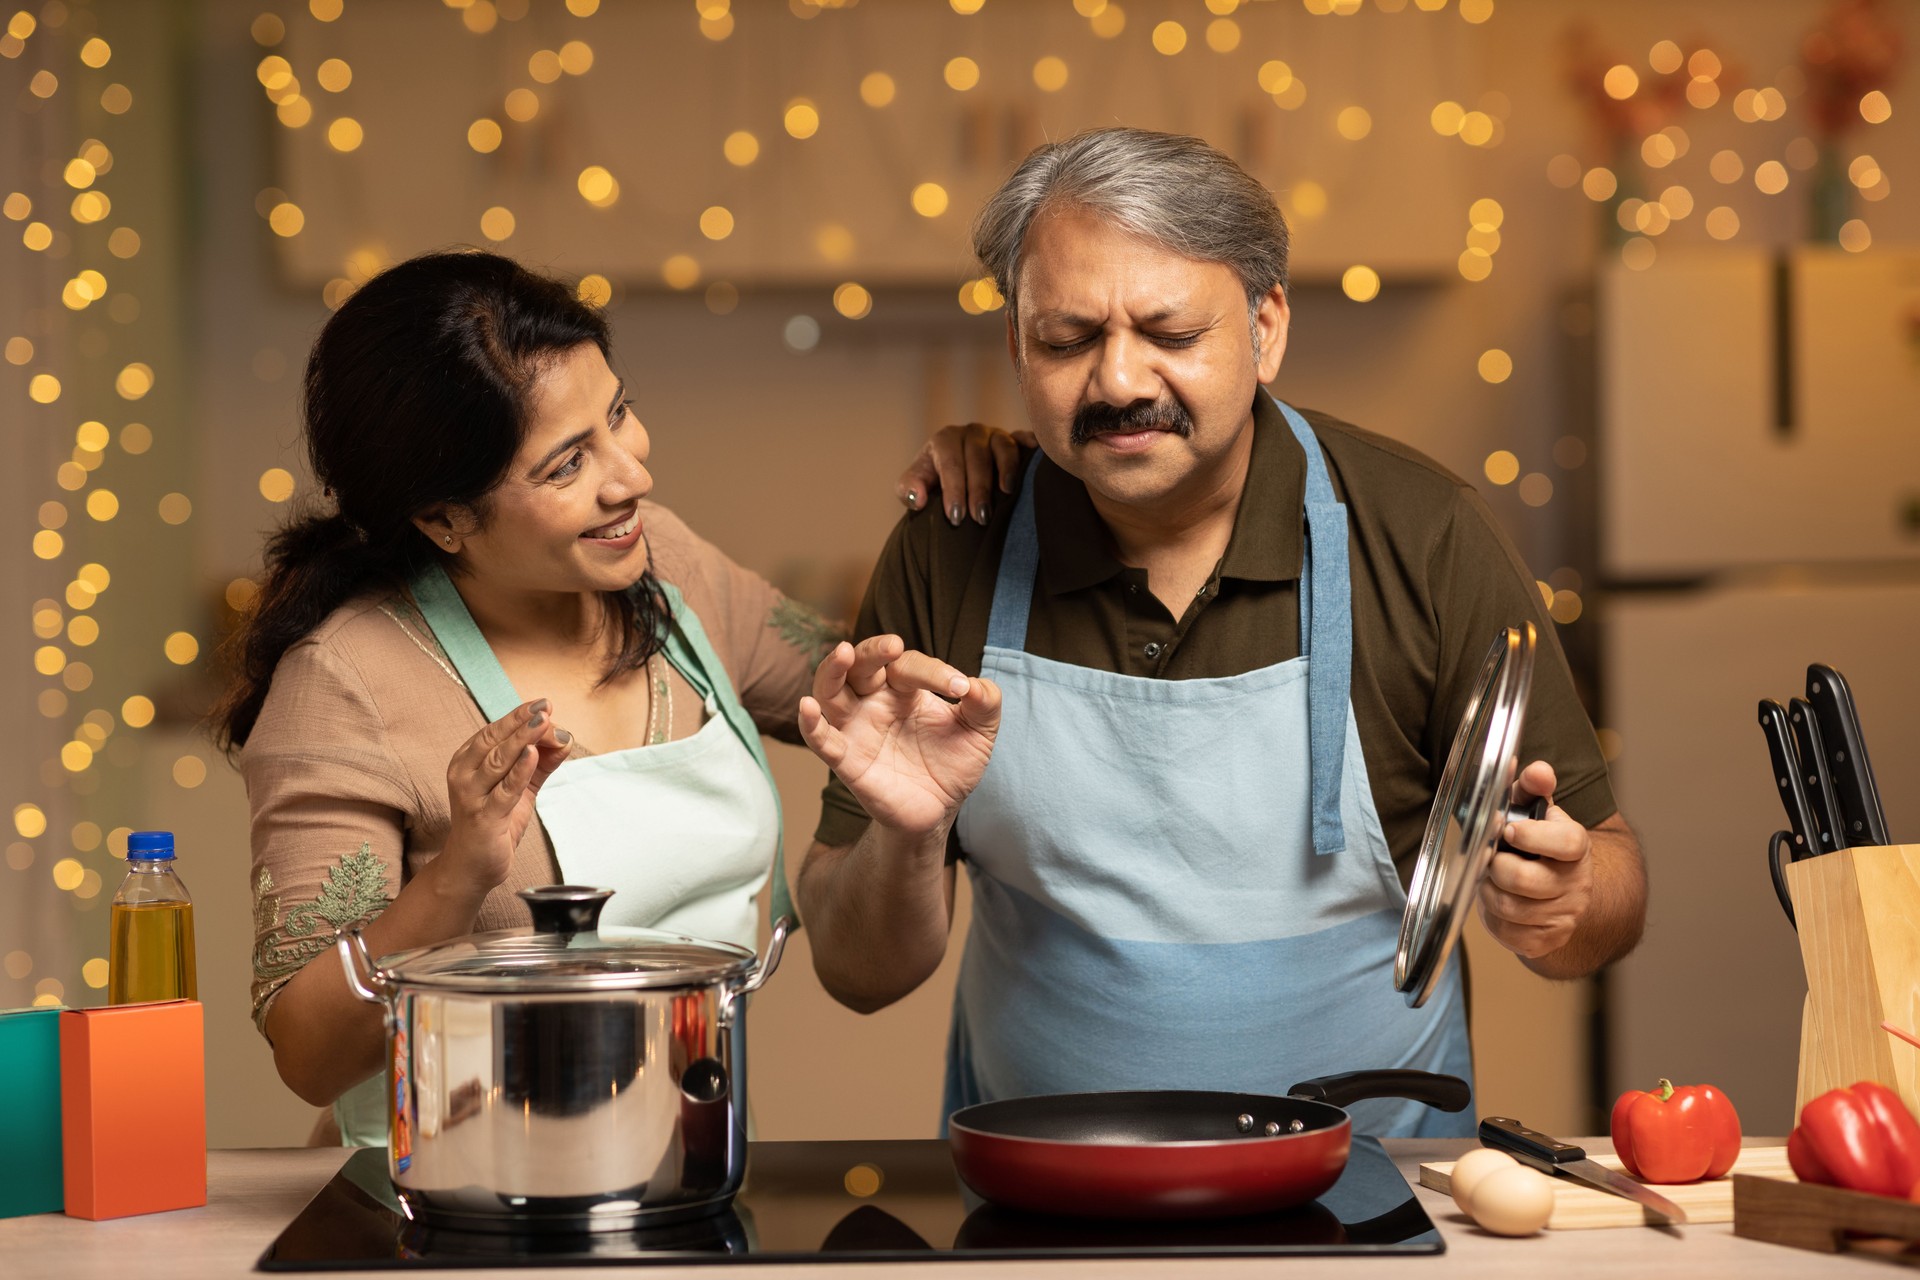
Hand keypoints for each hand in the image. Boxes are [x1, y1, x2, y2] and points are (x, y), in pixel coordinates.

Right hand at [442, 699, 569, 893]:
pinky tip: (534, 754)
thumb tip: (565, 736)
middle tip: (545, 706)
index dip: (518, 716)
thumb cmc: (494, 822)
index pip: (494, 731)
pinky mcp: (484, 817)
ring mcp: (471, 795)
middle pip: (494, 740)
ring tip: (543, 722)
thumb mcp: (521, 788)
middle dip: (522, 722)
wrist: (472, 866)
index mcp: (467, 761)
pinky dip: (520, 771)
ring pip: (498, 761)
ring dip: (522, 739)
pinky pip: (504, 790)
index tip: (544, 703)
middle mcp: (463, 774)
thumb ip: (542, 763)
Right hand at [798, 636, 999, 837]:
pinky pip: (822, 740)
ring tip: (842, 652)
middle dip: (873, 650)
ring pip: (830, 691)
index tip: (962, 688)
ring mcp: (856, 729)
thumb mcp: (979, 732)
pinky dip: (811, 725)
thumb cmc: (952, 765)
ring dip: (832, 670)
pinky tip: (807, 708)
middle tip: (893, 645)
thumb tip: (977, 685)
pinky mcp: (847, 761)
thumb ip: (985, 703)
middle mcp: (874, 702)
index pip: (908, 666)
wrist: (938, 813)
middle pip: (860, 665)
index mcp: (903, 689)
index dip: (935, 672)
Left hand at [896, 423, 1038, 525]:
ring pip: (1002, 446)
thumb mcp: (913, 486)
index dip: (953, 490)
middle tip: (980, 518)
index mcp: (945, 440)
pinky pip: (1024, 438)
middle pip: (977, 457)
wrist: (951, 474)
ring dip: (1007, 469)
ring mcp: (995, 434)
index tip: (956, 517)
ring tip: (1007, 493)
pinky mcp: (1014, 439)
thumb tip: (917, 498)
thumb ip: (909, 489)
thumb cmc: (932, 481)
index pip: (950, 463)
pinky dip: (1030, 444)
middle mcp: (971, 432)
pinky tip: (1036, 455)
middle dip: (978, 488)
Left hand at [1476, 760, 1594, 959]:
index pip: (1567, 842)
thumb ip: (1533, 786)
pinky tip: (1497, 902)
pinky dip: (1492, 917)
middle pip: (1524, 879)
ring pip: (1509, 907)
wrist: (1559, 891)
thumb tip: (1536, 770)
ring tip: (1490, 879)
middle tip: (1490, 858)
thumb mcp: (1534, 810)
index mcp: (1576, 846)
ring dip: (1488, 890)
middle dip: (1496, 866)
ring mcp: (1564, 914)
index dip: (1533, 836)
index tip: (1508, 829)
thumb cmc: (1537, 844)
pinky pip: (1507, 933)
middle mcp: (1576, 883)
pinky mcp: (1547, 939)